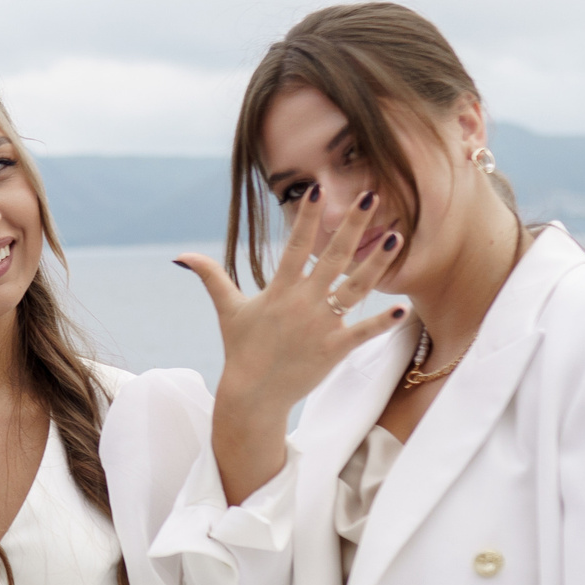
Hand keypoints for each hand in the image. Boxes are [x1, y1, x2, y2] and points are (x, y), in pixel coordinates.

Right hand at [175, 188, 405, 503]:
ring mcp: (321, 325)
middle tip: (372, 197)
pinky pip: (362, 332)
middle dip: (354, 225)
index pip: (296, 244)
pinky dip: (383, 322)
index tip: (318, 189)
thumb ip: (211, 277)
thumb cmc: (241, 350)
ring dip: (378, 262)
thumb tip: (182, 255)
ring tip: (397, 238)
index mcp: (280, 290)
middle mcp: (303, 302)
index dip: (307, 217)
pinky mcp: (334, 350)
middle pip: (334, 256)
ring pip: (356, 287)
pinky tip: (403, 308)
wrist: (252, 395)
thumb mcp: (227, 310)